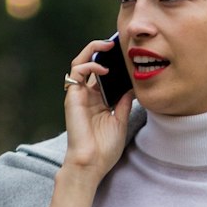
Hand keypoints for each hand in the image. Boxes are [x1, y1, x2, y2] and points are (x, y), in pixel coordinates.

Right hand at [62, 40, 132, 180]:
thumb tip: (133, 87)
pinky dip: (89, 66)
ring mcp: (78, 96)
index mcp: (98, 101)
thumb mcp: (120, 121)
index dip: (111, 61)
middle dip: (101, 50)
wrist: (91, 164)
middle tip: (115, 42)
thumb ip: (124, 102)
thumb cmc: (104, 149)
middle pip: (90, 64)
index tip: (125, 53)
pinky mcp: (72, 98)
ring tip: (107, 46)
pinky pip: (76, 73)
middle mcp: (87, 96)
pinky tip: (102, 69)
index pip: (102, 74)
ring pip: (80, 63)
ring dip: (92, 51)